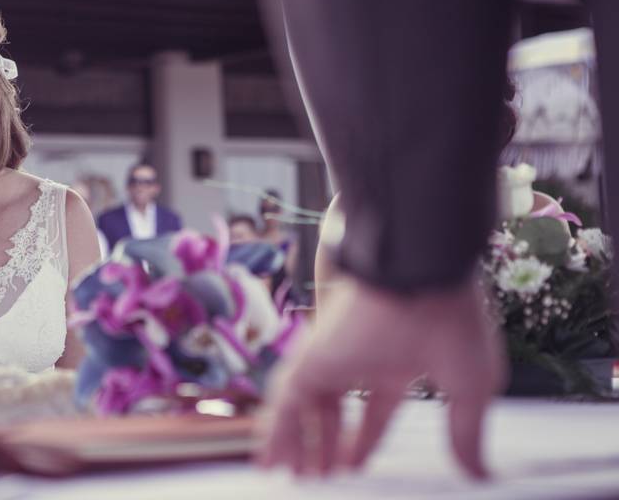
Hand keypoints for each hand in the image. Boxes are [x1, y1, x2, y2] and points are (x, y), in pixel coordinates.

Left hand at [256, 275, 504, 477]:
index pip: (375, 408)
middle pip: (332, 407)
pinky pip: (284, 399)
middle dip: (324, 443)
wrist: (421, 273)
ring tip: (293, 477)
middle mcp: (360, 359)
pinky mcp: (309, 356)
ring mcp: (332, 355)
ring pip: (303, 405)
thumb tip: (479, 477)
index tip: (352, 469)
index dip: (362, 439)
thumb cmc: (454, 323)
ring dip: (296, 442)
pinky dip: (275, 430)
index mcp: (398, 364)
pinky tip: (270, 459)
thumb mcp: (471, 388)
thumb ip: (466, 433)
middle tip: (316, 478)